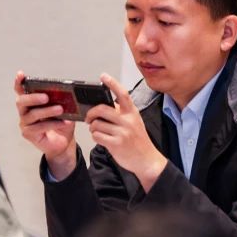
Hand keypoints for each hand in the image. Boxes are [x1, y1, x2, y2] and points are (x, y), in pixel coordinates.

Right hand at [14, 71, 77, 179]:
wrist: (63, 143)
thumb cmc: (60, 125)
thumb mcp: (63, 110)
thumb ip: (61, 101)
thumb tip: (66, 94)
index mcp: (30, 103)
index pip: (20, 90)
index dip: (19, 82)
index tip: (21, 74)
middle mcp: (24, 111)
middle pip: (21, 101)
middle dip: (33, 98)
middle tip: (46, 97)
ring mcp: (25, 123)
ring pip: (32, 114)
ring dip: (47, 111)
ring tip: (60, 109)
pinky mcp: (28, 134)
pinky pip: (39, 127)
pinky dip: (53, 124)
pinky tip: (63, 122)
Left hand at [85, 74, 168, 190]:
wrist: (147, 160)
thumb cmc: (138, 140)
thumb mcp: (134, 122)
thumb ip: (121, 113)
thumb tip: (101, 105)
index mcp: (132, 112)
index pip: (122, 94)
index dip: (112, 83)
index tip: (103, 76)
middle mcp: (128, 121)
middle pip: (101, 109)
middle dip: (91, 113)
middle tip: (88, 118)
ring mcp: (123, 133)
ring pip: (96, 124)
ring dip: (92, 127)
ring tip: (97, 130)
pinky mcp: (116, 144)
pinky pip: (96, 136)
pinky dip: (95, 136)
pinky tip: (100, 138)